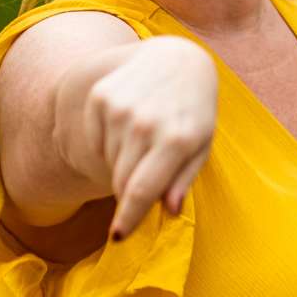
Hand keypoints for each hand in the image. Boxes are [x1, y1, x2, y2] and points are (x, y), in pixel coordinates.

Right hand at [87, 36, 219, 240]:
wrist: (176, 60)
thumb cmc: (193, 111)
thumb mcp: (201, 145)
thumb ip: (184, 179)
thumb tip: (168, 210)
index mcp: (176, 139)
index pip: (141, 191)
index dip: (127, 218)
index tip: (118, 236)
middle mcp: (145, 123)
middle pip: (122, 181)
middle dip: (129, 192)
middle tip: (143, 178)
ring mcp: (119, 108)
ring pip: (109, 161)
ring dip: (122, 163)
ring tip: (143, 142)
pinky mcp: (101, 97)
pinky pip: (96, 141)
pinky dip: (108, 144)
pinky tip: (128, 126)